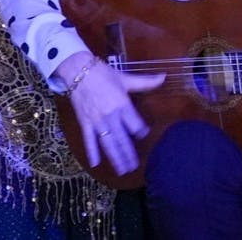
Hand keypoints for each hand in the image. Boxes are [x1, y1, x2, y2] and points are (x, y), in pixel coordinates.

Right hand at [59, 51, 165, 175]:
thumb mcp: (126, 78)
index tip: (144, 135)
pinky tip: (95, 164)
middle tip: (134, 167)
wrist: (78, 72)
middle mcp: (110, 116)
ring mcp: (97, 121)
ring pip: (108, 143)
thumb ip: (145, 82)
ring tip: (122, 170)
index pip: (135, 124)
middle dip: (128, 154)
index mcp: (122, 104)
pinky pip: (89, 140)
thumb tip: (164, 77)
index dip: (141, 131)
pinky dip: (92, 152)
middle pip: (122, 139)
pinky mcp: (85, 123)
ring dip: (115, 157)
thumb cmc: (103, 74)